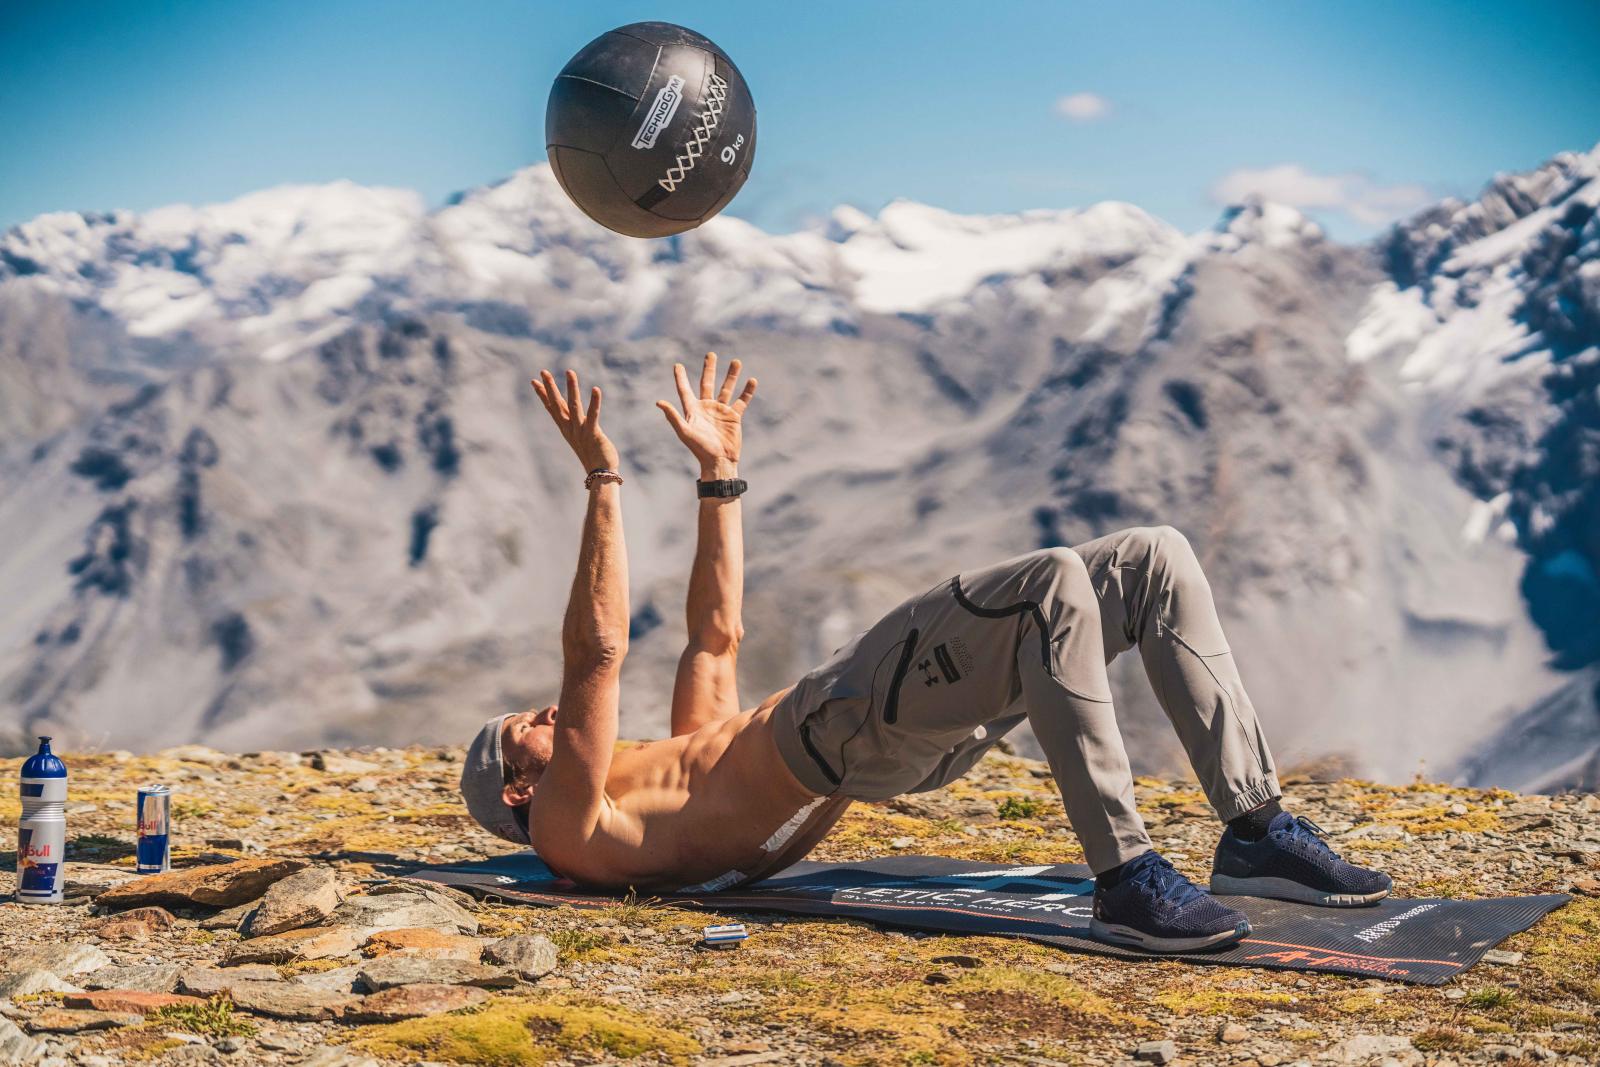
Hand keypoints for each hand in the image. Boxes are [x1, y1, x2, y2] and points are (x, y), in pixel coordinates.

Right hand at [531, 369, 619, 473]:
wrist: (600, 475)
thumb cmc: (593, 456)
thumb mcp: (580, 439)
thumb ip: (576, 428)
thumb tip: (574, 421)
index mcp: (566, 429)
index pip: (552, 408)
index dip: (543, 394)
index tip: (534, 381)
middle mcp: (570, 428)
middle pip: (557, 404)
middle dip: (550, 387)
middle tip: (543, 371)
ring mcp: (580, 430)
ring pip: (573, 405)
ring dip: (571, 388)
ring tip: (569, 371)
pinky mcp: (593, 433)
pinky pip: (593, 415)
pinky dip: (594, 402)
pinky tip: (596, 389)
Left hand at [656, 352, 755, 476]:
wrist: (719, 461)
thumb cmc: (699, 449)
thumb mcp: (685, 431)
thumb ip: (673, 416)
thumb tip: (659, 402)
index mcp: (693, 410)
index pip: (685, 390)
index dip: (680, 378)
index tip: (677, 365)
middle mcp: (706, 407)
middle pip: (707, 383)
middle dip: (709, 369)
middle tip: (710, 354)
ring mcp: (721, 411)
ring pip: (727, 388)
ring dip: (731, 375)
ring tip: (736, 361)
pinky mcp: (734, 416)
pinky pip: (741, 401)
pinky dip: (747, 391)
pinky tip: (752, 380)